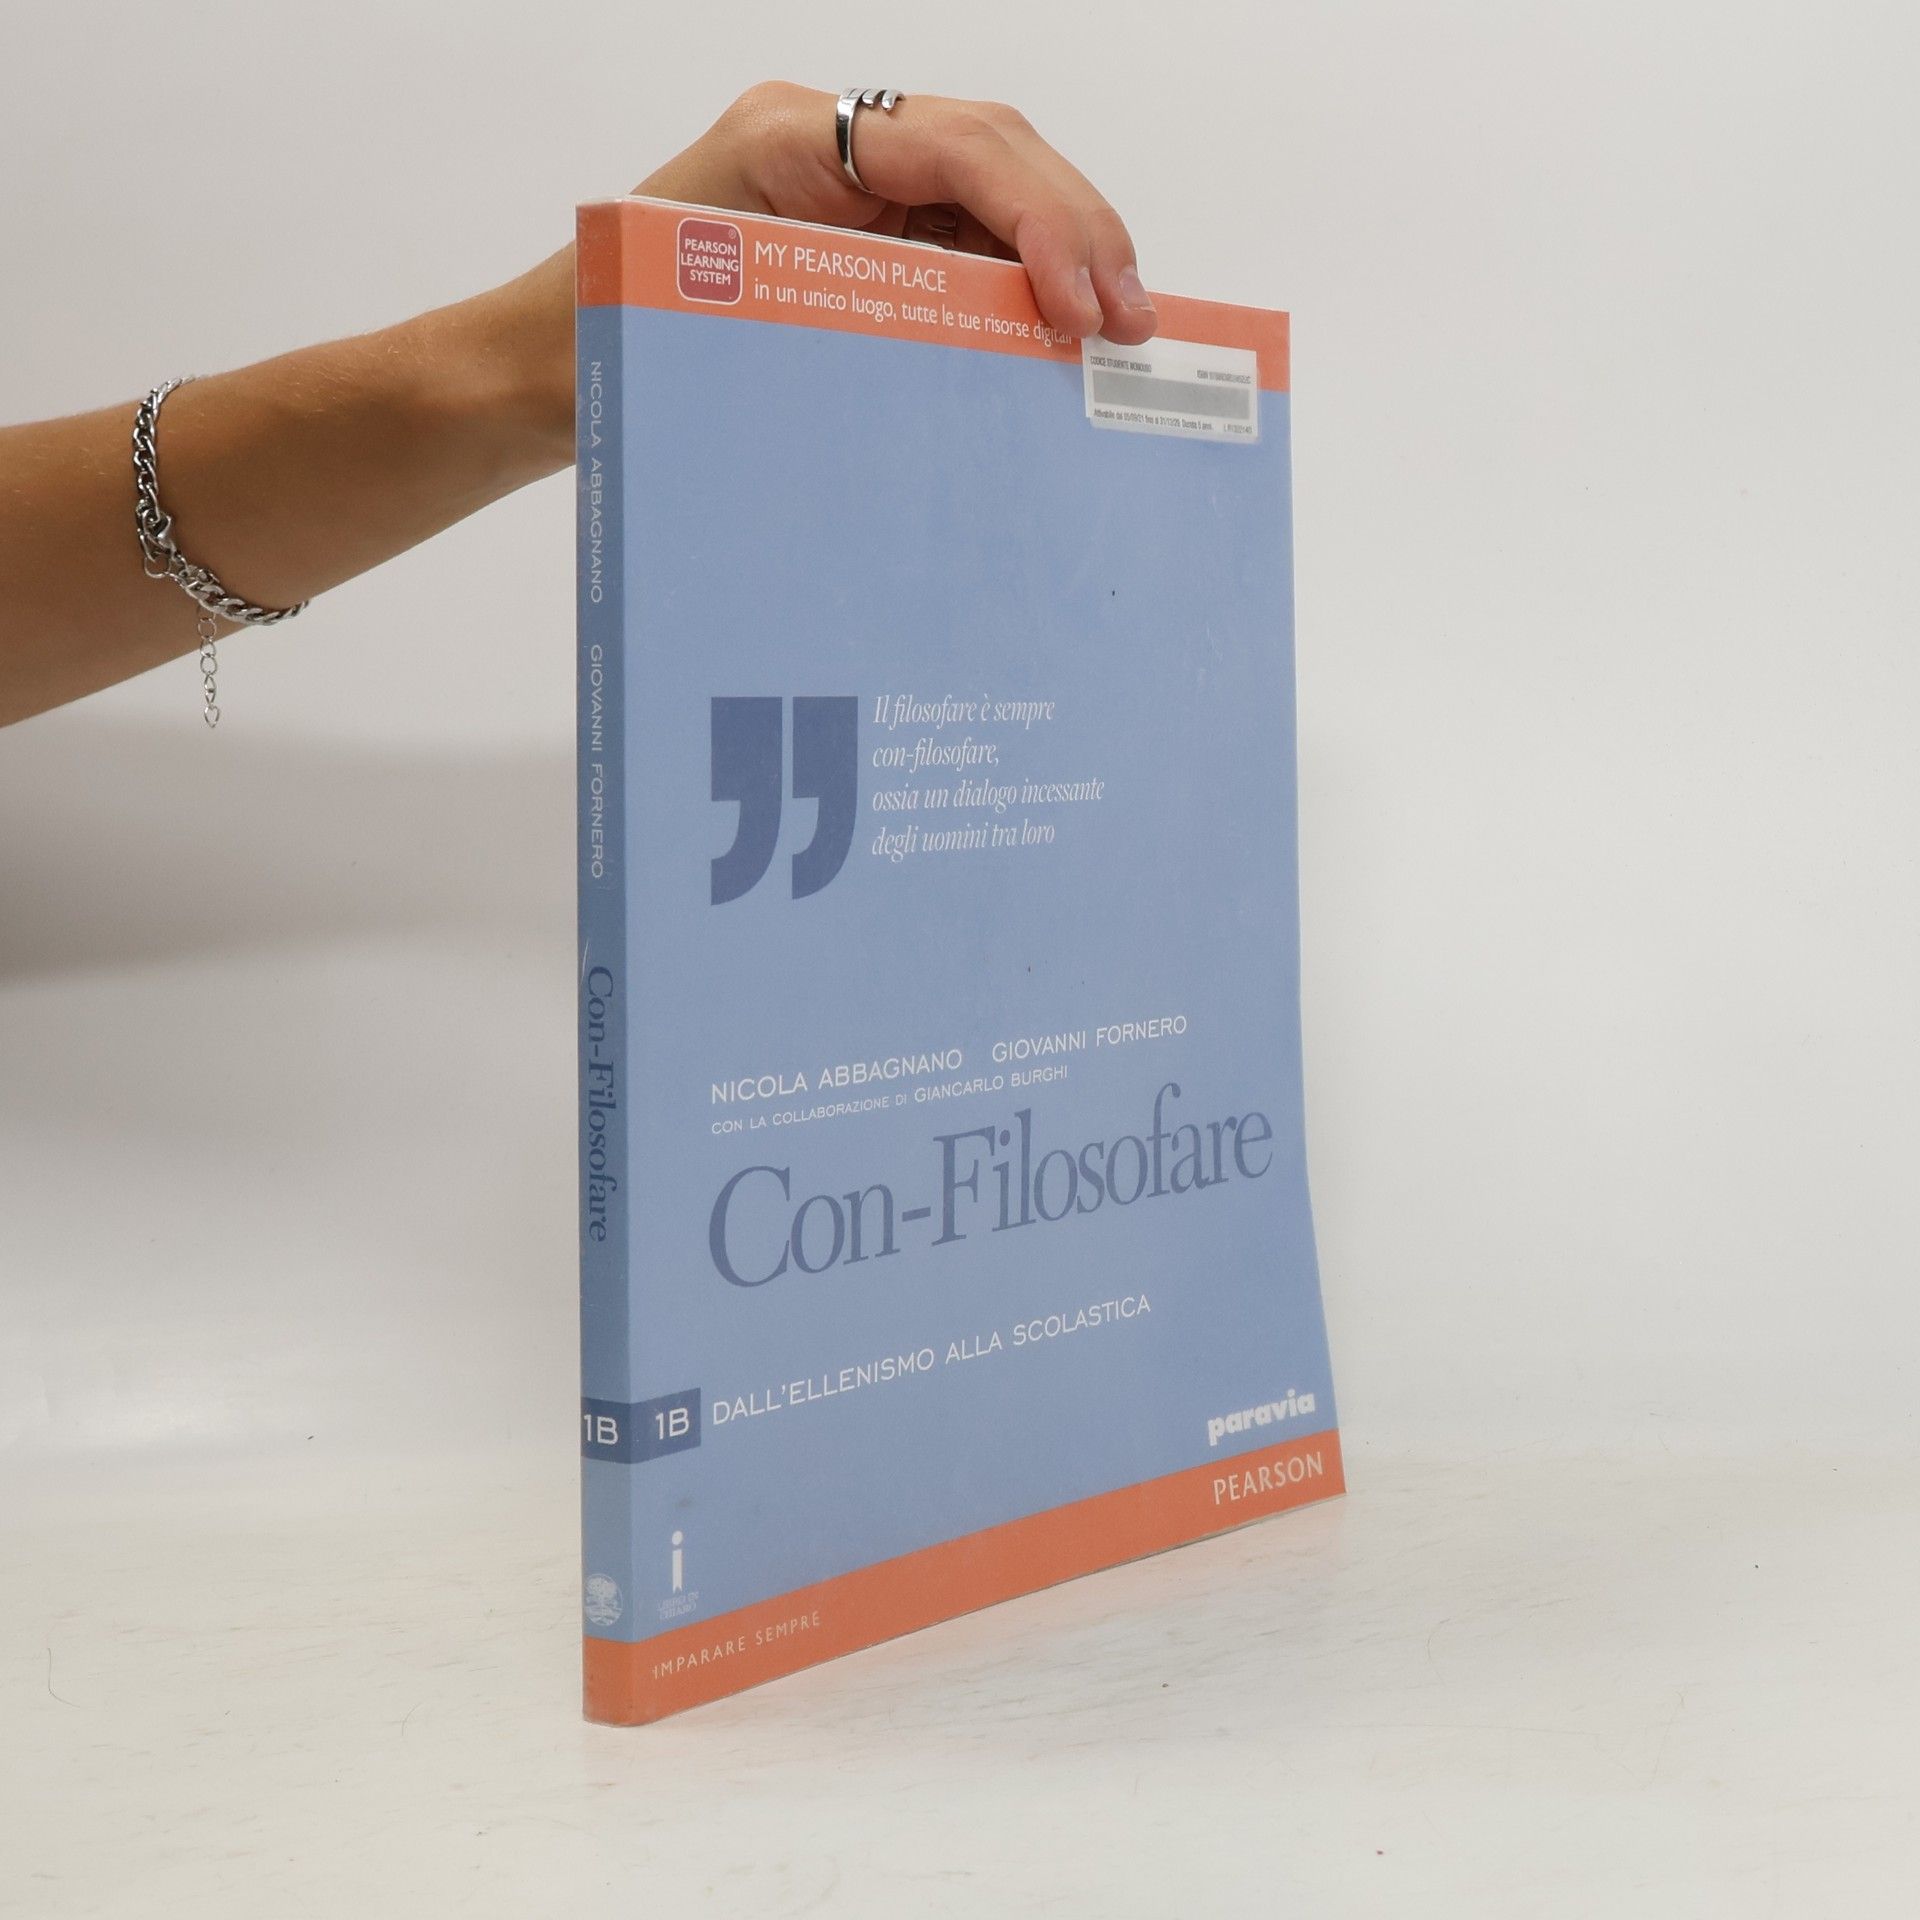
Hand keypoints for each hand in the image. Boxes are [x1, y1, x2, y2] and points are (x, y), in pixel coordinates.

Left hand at [637, 83, 1159, 345]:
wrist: (552, 365)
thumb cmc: (608, 337)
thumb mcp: (707, 318)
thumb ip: (830, 314)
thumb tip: (967, 352)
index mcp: (789, 137)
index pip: (952, 147)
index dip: (1038, 217)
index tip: (1082, 302)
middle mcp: (834, 148)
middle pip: (996, 156)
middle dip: (1080, 231)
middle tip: (1135, 321)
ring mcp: (856, 192)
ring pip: (996, 199)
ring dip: (1070, 258)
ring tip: (1122, 332)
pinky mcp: (869, 243)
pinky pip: (967, 249)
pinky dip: (1027, 290)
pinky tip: (1064, 339)